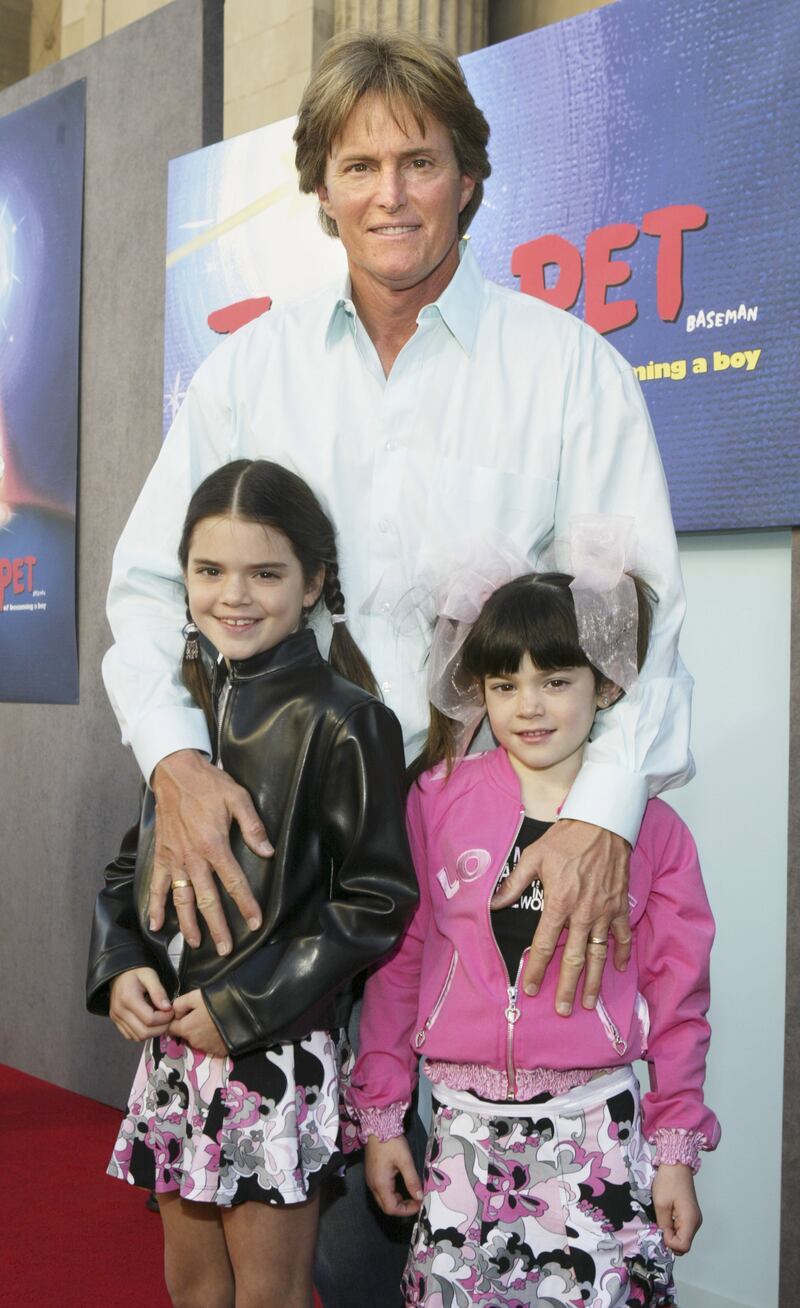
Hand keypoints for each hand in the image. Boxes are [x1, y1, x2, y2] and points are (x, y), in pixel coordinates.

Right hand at [109, 967, 173, 1041]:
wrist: (119, 974)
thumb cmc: (136, 973)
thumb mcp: (150, 975)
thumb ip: (158, 991)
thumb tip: (167, 1008)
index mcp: (128, 998)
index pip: (150, 1019)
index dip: (165, 1018)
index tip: (171, 1010)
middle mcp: (120, 1011)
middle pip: (144, 1032)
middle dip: (161, 1028)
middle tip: (168, 1017)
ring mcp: (116, 1019)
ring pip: (138, 1037)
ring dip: (153, 1032)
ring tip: (160, 1019)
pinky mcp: (117, 1023)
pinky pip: (132, 1036)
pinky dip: (143, 1033)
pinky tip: (150, 1022)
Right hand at [150, 749, 271, 954]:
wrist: (175, 773)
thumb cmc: (209, 784)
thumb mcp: (238, 798)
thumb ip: (253, 827)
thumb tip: (267, 853)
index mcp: (215, 845)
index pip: (234, 882)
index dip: (246, 904)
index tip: (256, 923)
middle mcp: (193, 857)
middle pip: (207, 899)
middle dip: (217, 926)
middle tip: (225, 948)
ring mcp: (175, 859)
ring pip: (182, 898)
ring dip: (188, 923)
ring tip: (196, 943)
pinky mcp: (161, 856)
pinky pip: (157, 885)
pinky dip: (155, 905)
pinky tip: (156, 924)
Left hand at [168, 989, 227, 1056]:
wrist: (243, 1012)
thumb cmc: (216, 1001)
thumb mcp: (194, 996)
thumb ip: (179, 1004)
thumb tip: (175, 1013)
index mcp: (186, 1029)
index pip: (171, 1028)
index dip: (176, 1020)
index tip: (184, 1013)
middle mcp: (193, 1042)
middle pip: (185, 1034)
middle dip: (190, 1026)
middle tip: (201, 1014)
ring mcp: (207, 1048)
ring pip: (198, 1040)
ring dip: (201, 1032)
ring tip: (212, 1021)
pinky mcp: (219, 1052)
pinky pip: (211, 1045)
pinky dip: (212, 1038)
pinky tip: (220, 1029)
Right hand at [365, 1135, 423, 1216]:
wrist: (378, 1127)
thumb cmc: (392, 1143)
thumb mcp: (405, 1161)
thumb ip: (412, 1181)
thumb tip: (419, 1197)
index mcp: (380, 1184)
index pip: (391, 1209)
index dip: (406, 1210)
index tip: (419, 1204)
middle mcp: (373, 1186)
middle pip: (386, 1207)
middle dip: (402, 1208)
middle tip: (416, 1200)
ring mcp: (370, 1180)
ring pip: (383, 1200)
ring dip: (397, 1201)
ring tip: (410, 1193)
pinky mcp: (371, 1175)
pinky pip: (380, 1192)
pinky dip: (391, 1194)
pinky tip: (400, 1187)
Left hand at [491, 819, 630, 1013]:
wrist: (603, 823)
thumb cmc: (566, 838)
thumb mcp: (533, 857)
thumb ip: (513, 884)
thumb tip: (493, 903)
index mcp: (559, 904)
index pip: (545, 945)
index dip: (536, 969)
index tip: (529, 988)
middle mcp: (583, 914)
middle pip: (574, 959)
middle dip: (566, 987)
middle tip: (562, 1010)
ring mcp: (604, 912)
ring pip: (598, 955)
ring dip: (593, 981)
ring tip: (588, 1002)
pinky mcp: (620, 906)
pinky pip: (621, 935)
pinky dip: (620, 952)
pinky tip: (616, 967)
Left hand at [652, 1163, 701, 1253]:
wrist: (676, 1164)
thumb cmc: (668, 1181)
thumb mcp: (661, 1204)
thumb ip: (663, 1225)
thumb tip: (665, 1240)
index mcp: (690, 1220)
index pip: (683, 1246)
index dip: (669, 1243)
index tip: (660, 1230)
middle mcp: (696, 1222)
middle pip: (684, 1244)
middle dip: (670, 1239)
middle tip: (659, 1225)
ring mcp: (694, 1218)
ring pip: (683, 1237)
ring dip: (671, 1233)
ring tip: (662, 1217)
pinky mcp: (690, 1215)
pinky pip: (682, 1229)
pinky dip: (673, 1227)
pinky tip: (666, 1216)